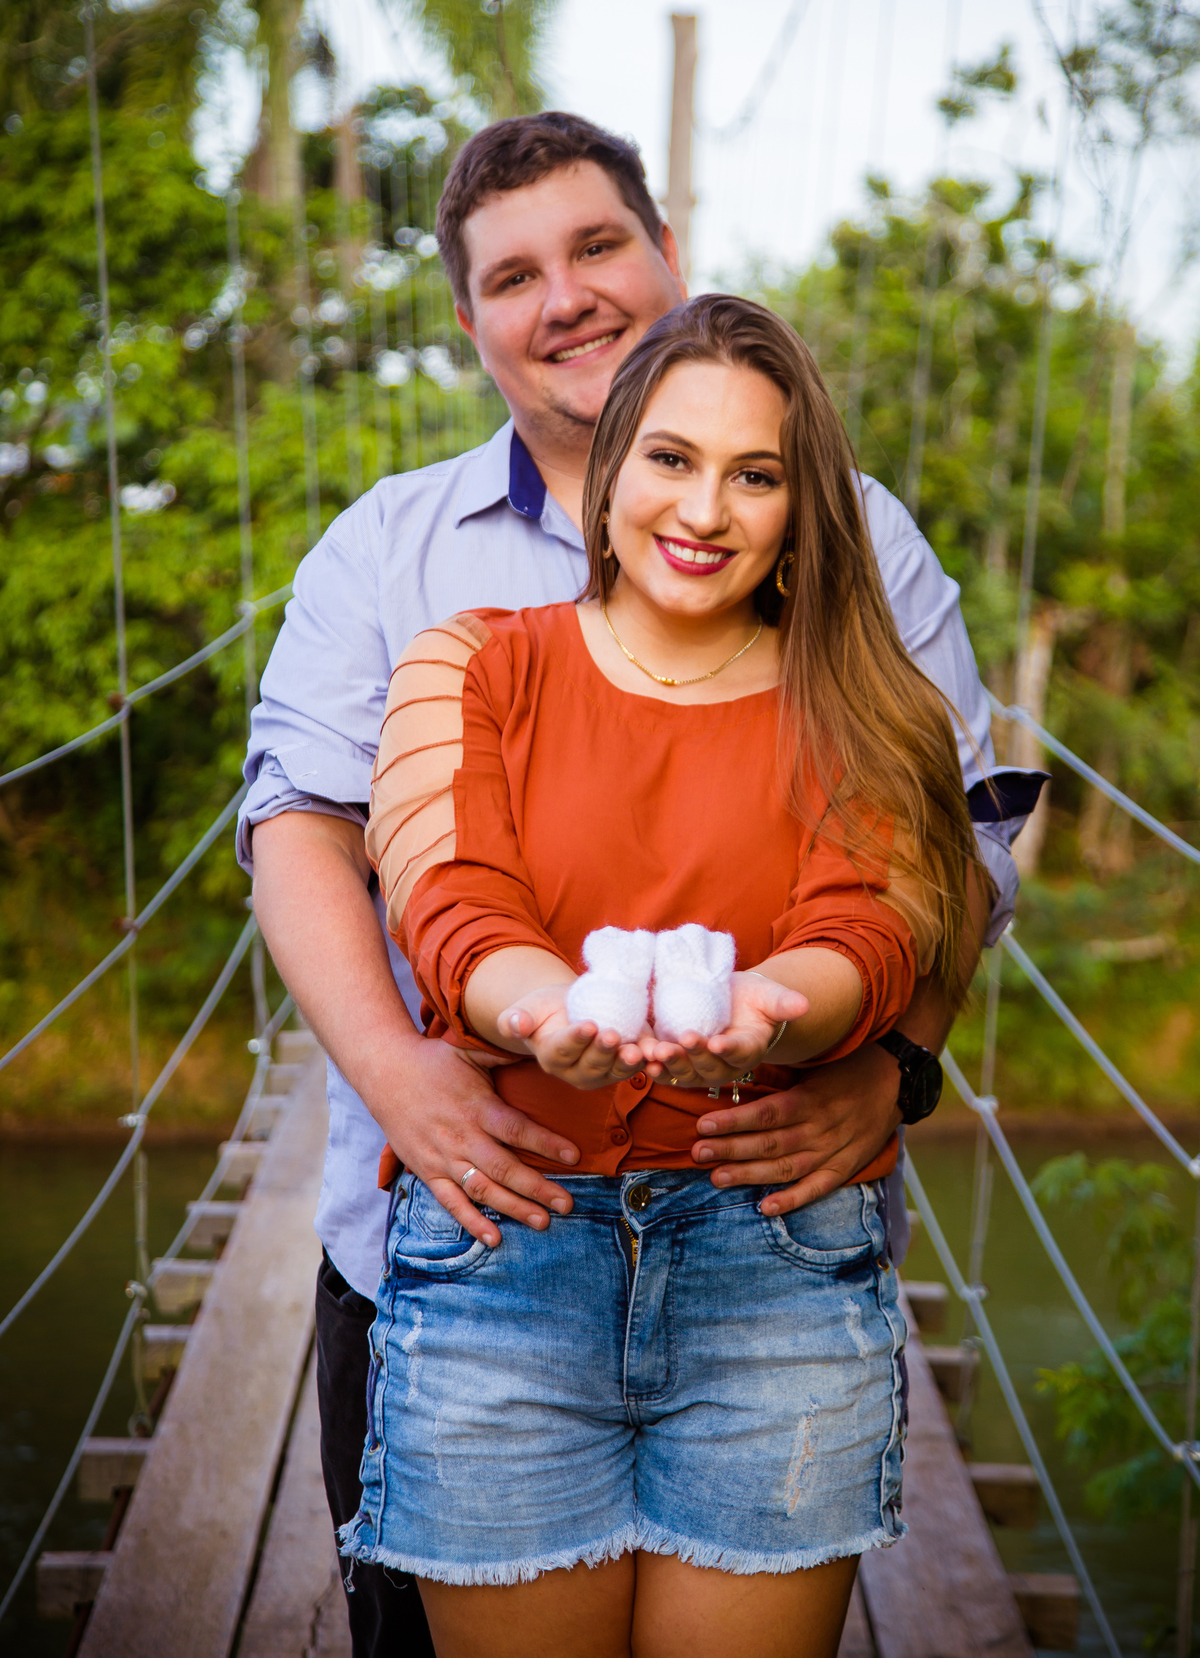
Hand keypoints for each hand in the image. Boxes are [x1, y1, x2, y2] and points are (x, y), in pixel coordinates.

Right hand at [371, 1036, 583, 1247]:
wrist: (384, 1073)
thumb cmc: (433, 1061)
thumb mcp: (469, 1051)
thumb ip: (504, 1054)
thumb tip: (538, 1045)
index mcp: (477, 1107)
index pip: (516, 1129)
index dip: (545, 1143)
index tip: (574, 1156)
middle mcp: (462, 1136)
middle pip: (505, 1167)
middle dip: (538, 1188)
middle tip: (568, 1204)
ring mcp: (443, 1157)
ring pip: (482, 1189)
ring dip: (513, 1208)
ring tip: (543, 1222)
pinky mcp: (427, 1171)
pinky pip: (451, 1202)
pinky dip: (471, 1221)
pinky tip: (494, 1238)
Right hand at [499, 985, 648, 1089]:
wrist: (570, 1008)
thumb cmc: (545, 1009)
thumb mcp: (526, 1008)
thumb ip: (515, 1019)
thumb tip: (514, 1025)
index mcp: (553, 1057)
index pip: (564, 1050)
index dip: (576, 1039)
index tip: (589, 1025)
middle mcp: (578, 1072)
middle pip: (592, 1064)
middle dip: (604, 1052)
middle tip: (614, 1035)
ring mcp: (604, 1072)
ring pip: (617, 1070)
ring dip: (629, 1062)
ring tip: (639, 1051)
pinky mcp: (626, 1064)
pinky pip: (640, 1065)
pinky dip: (651, 1060)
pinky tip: (660, 1054)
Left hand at [645, 972, 808, 1089]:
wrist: (730, 1003)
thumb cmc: (753, 1000)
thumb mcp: (770, 997)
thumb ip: (784, 1003)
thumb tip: (805, 1004)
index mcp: (747, 1050)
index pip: (739, 1052)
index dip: (729, 1048)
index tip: (719, 1042)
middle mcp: (722, 1065)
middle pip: (708, 1066)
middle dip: (694, 1055)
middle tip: (682, 1041)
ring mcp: (697, 1068)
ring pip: (683, 1071)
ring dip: (669, 1063)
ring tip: (656, 1052)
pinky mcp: (676, 1062)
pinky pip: (663, 1068)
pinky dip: (651, 1064)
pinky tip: (639, 1057)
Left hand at [689, 1039, 902, 1214]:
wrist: (896, 1080)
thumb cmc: (847, 1065)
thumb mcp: (814, 1061)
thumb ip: (780, 1071)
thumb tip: (736, 1069)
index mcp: (811, 1099)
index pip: (767, 1114)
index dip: (734, 1121)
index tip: (703, 1125)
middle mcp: (820, 1128)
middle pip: (770, 1143)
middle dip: (730, 1149)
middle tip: (698, 1153)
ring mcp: (833, 1151)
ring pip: (786, 1168)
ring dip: (750, 1175)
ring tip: (717, 1178)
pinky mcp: (845, 1167)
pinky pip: (817, 1188)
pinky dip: (793, 1200)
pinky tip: (766, 1208)